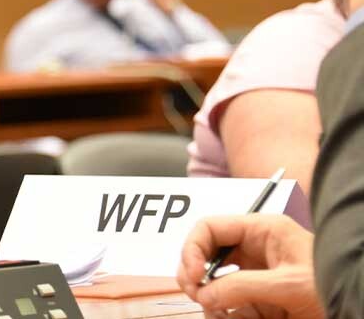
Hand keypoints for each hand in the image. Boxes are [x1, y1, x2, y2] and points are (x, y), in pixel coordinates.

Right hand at [176, 214, 322, 318]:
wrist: (355, 307)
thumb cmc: (332, 287)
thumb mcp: (287, 284)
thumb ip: (242, 286)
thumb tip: (205, 294)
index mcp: (262, 231)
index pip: (210, 228)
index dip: (192, 248)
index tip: (191, 275)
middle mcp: (254, 250)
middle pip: (206, 255)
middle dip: (197, 276)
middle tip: (197, 296)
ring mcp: (255, 276)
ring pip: (214, 283)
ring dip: (211, 300)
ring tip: (220, 314)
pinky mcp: (259, 300)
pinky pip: (229, 304)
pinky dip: (224, 313)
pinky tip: (232, 318)